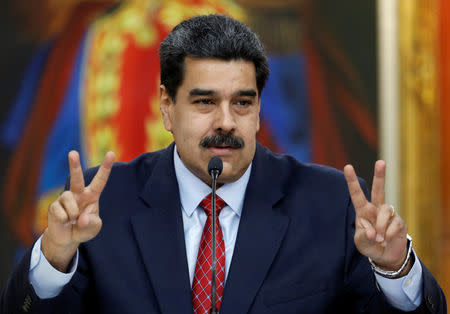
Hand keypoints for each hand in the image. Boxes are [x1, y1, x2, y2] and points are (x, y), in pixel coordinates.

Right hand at [41, 150, 114, 271]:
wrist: (68, 238)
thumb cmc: (85, 228)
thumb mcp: (94, 227)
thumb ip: (91, 223)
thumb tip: (81, 219)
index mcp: (92, 195)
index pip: (100, 180)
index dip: (106, 167)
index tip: (111, 153)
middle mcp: (78, 194)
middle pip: (76, 178)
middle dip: (74, 165)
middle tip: (72, 153)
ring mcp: (65, 199)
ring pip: (68, 200)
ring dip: (73, 214)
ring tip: (73, 221)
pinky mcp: (54, 207)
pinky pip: (60, 213)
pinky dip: (65, 221)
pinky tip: (64, 222)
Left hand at [344, 160, 409, 272]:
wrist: (385, 256)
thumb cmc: (369, 245)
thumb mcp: (361, 242)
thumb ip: (364, 235)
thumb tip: (373, 232)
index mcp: (363, 211)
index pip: (356, 194)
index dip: (351, 181)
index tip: (347, 166)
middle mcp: (376, 209)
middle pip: (379, 190)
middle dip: (380, 176)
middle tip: (380, 162)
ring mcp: (389, 214)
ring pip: (385, 211)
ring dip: (380, 226)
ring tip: (378, 239)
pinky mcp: (399, 222)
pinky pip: (393, 225)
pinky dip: (387, 235)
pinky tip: (386, 240)